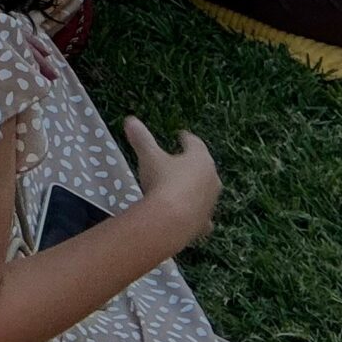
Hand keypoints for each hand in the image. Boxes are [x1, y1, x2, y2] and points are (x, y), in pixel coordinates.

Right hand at [123, 118, 220, 244]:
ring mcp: (211, 202)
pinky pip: (202, 214)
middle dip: (193, 164)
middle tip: (182, 161)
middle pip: (204, 167)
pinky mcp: (205, 222)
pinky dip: (196, 212)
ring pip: (205, 191)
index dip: (186, 139)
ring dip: (195, 187)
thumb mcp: (149, 157)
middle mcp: (212, 178)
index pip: (195, 143)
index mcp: (200, 158)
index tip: (180, 136)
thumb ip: (141, 139)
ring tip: (182, 187)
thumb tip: (130, 120)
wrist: (172, 220)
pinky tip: (189, 215)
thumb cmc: (163, 182)